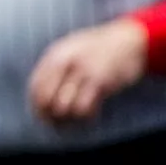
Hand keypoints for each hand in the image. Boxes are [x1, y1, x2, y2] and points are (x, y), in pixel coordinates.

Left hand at [28, 18, 147, 123]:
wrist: (129, 40)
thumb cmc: (98, 47)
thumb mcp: (70, 49)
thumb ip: (55, 67)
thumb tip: (40, 95)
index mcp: (55, 55)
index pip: (35, 87)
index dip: (37, 106)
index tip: (44, 117)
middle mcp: (65, 62)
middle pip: (46, 99)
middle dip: (49, 116)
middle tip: (58, 124)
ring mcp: (82, 71)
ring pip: (63, 107)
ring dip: (68, 119)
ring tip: (75, 120)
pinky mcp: (101, 81)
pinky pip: (84, 108)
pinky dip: (84, 116)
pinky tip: (91, 114)